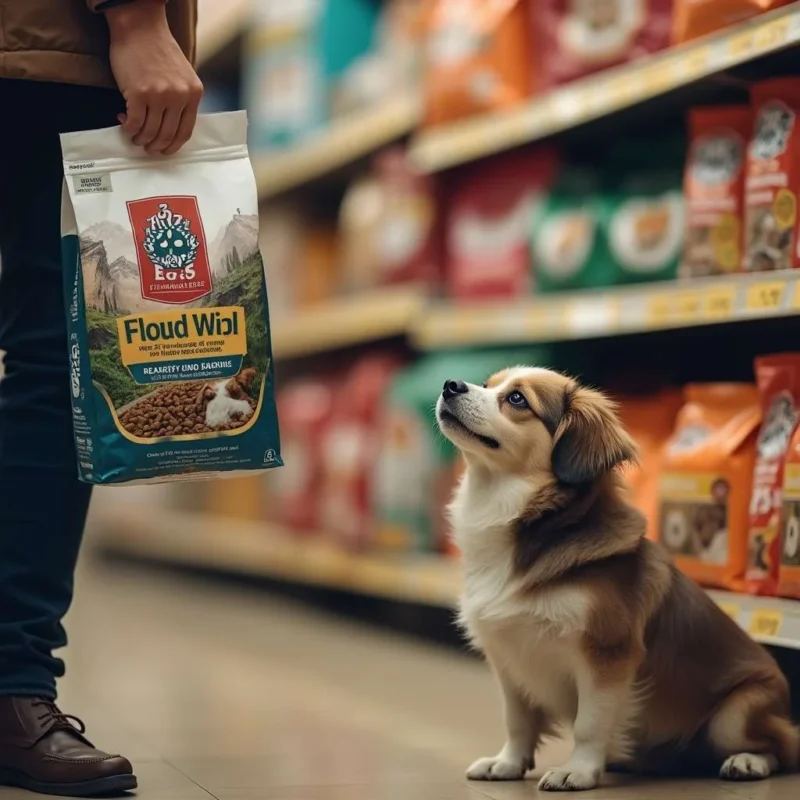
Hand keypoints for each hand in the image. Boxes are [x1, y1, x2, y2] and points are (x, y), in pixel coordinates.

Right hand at [106, 0, 202, 154]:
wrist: (139, 26)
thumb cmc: (158, 50)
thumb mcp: (182, 75)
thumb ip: (182, 98)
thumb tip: (171, 126)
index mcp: (194, 94)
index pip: (186, 131)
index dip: (174, 145)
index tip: (165, 150)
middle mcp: (179, 96)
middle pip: (168, 135)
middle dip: (156, 146)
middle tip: (148, 148)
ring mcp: (160, 96)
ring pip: (151, 132)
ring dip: (141, 139)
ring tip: (135, 137)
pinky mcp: (139, 93)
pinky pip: (134, 122)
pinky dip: (129, 128)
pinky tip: (125, 124)